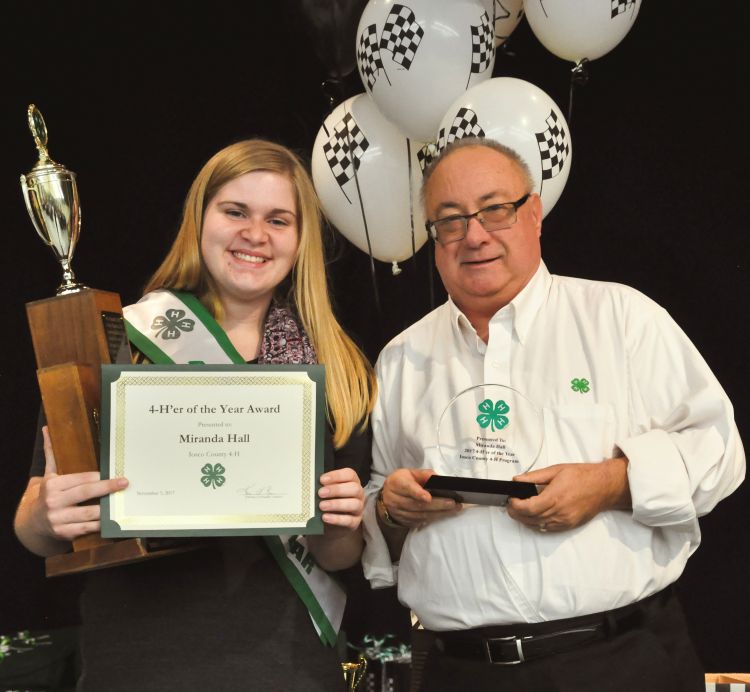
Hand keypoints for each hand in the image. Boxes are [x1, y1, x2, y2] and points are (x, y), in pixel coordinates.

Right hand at [35, 426, 127, 541]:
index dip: (99, 476)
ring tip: (122, 502)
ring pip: (89, 513)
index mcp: (52, 485)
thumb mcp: (48, 474)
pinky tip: (112, 520)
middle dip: (107, 487)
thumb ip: (51, 453)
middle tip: (124, 483)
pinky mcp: (64, 533)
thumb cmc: (48, 494)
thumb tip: (48, 429)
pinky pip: (87, 528)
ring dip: (107, 508)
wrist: (33, 522)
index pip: (80, 478)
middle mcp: (53, 502)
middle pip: (86, 493)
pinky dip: (101, 524)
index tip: (113, 471)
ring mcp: (58, 519)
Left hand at [318, 467, 364, 529]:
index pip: (349, 474)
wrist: (331, 522)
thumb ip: (323, 487)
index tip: (322, 479)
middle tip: (321, 493)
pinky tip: (325, 517)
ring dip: (337, 504)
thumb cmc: (329, 500)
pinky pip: (349, 520)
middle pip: (354, 489)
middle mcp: (358, 494)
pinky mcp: (356, 522)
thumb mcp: (327, 491)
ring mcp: (359, 508)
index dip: (336, 476)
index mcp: (352, 481)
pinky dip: (336, 519)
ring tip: (322, 506)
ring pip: (354, 504)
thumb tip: (313, 485)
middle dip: (337, 490)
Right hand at [380, 468, 460, 528]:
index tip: (429, 497)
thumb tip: (439, 479)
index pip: (406, 488)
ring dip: (439, 513)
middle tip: (452, 503)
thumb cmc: (402, 482)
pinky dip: (434, 518)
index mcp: (396, 483)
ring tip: (454, 509)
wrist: (388, 496)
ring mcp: (398, 513)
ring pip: (420, 515)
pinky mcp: (404, 521)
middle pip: (416, 505)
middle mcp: (395, 499)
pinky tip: (445, 514)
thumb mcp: (410, 473)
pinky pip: (420, 521)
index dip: (418, 493)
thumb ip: (424, 474)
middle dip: (437, 504)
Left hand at [507, 457, 630, 532]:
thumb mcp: (556, 470)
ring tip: (518, 511)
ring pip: (538, 526)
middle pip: (531, 519)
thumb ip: (534, 476)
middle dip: (517, 513)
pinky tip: (532, 517)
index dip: (516, 506)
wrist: (604, 486)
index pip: (528, 507)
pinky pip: (548, 529)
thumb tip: (517, 480)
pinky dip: (537, 524)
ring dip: (525, 520)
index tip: (511, 499)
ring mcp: (565, 521)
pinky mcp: (569, 525)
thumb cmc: (582, 476)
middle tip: (510, 506)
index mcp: (555, 497)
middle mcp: (559, 512)